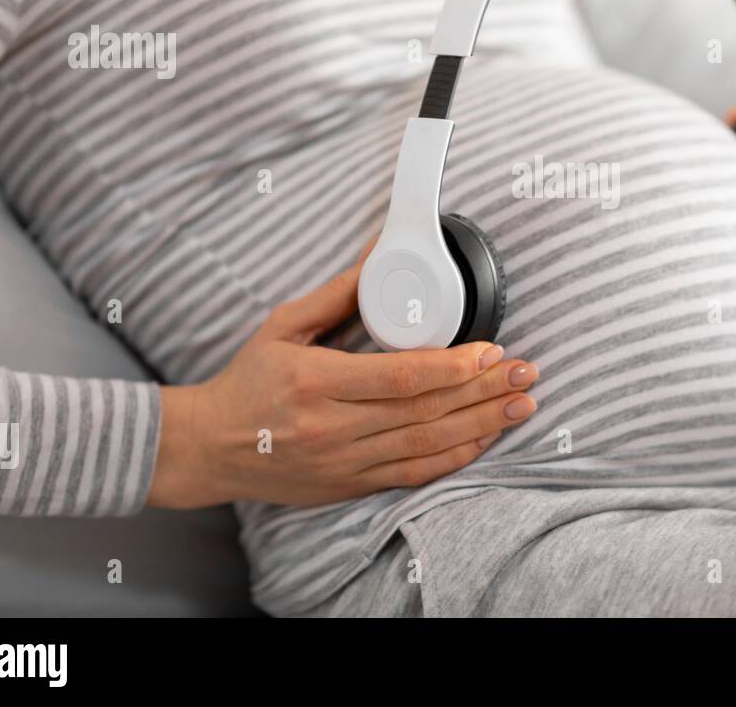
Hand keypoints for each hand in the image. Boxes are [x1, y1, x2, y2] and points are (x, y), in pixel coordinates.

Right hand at [148, 256, 538, 508]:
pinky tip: (485, 439)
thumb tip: (383, 248)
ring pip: (427, 445)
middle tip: (526, 372)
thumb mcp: (285, 326)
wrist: (209, 447)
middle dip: (484, 391)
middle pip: (425, 411)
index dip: (453, 367)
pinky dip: (454, 459)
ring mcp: (343, 464)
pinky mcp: (350, 486)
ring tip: (521, 404)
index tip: (490, 350)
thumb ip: (340, 291)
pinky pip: (413, 475)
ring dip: (482, 425)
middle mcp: (332, 429)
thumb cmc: (248, 381)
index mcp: (315, 383)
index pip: (401, 378)